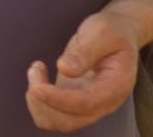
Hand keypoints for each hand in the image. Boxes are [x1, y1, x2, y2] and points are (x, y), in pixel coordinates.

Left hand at [24, 9, 141, 131]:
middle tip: (35, 69)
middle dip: (45, 102)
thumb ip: (85, 51)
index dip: (59, 100)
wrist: (118, 33)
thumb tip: (65, 69)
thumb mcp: (101, 32)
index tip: (38, 87)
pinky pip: (52, 114)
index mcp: (116, 86)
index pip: (87, 104)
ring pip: (58, 121)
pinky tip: (37, 77)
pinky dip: (38, 102)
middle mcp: (103, 102)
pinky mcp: (73, 100)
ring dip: (38, 103)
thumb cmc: (112, 31)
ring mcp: (88, 105)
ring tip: (35, 70)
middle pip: (71, 121)